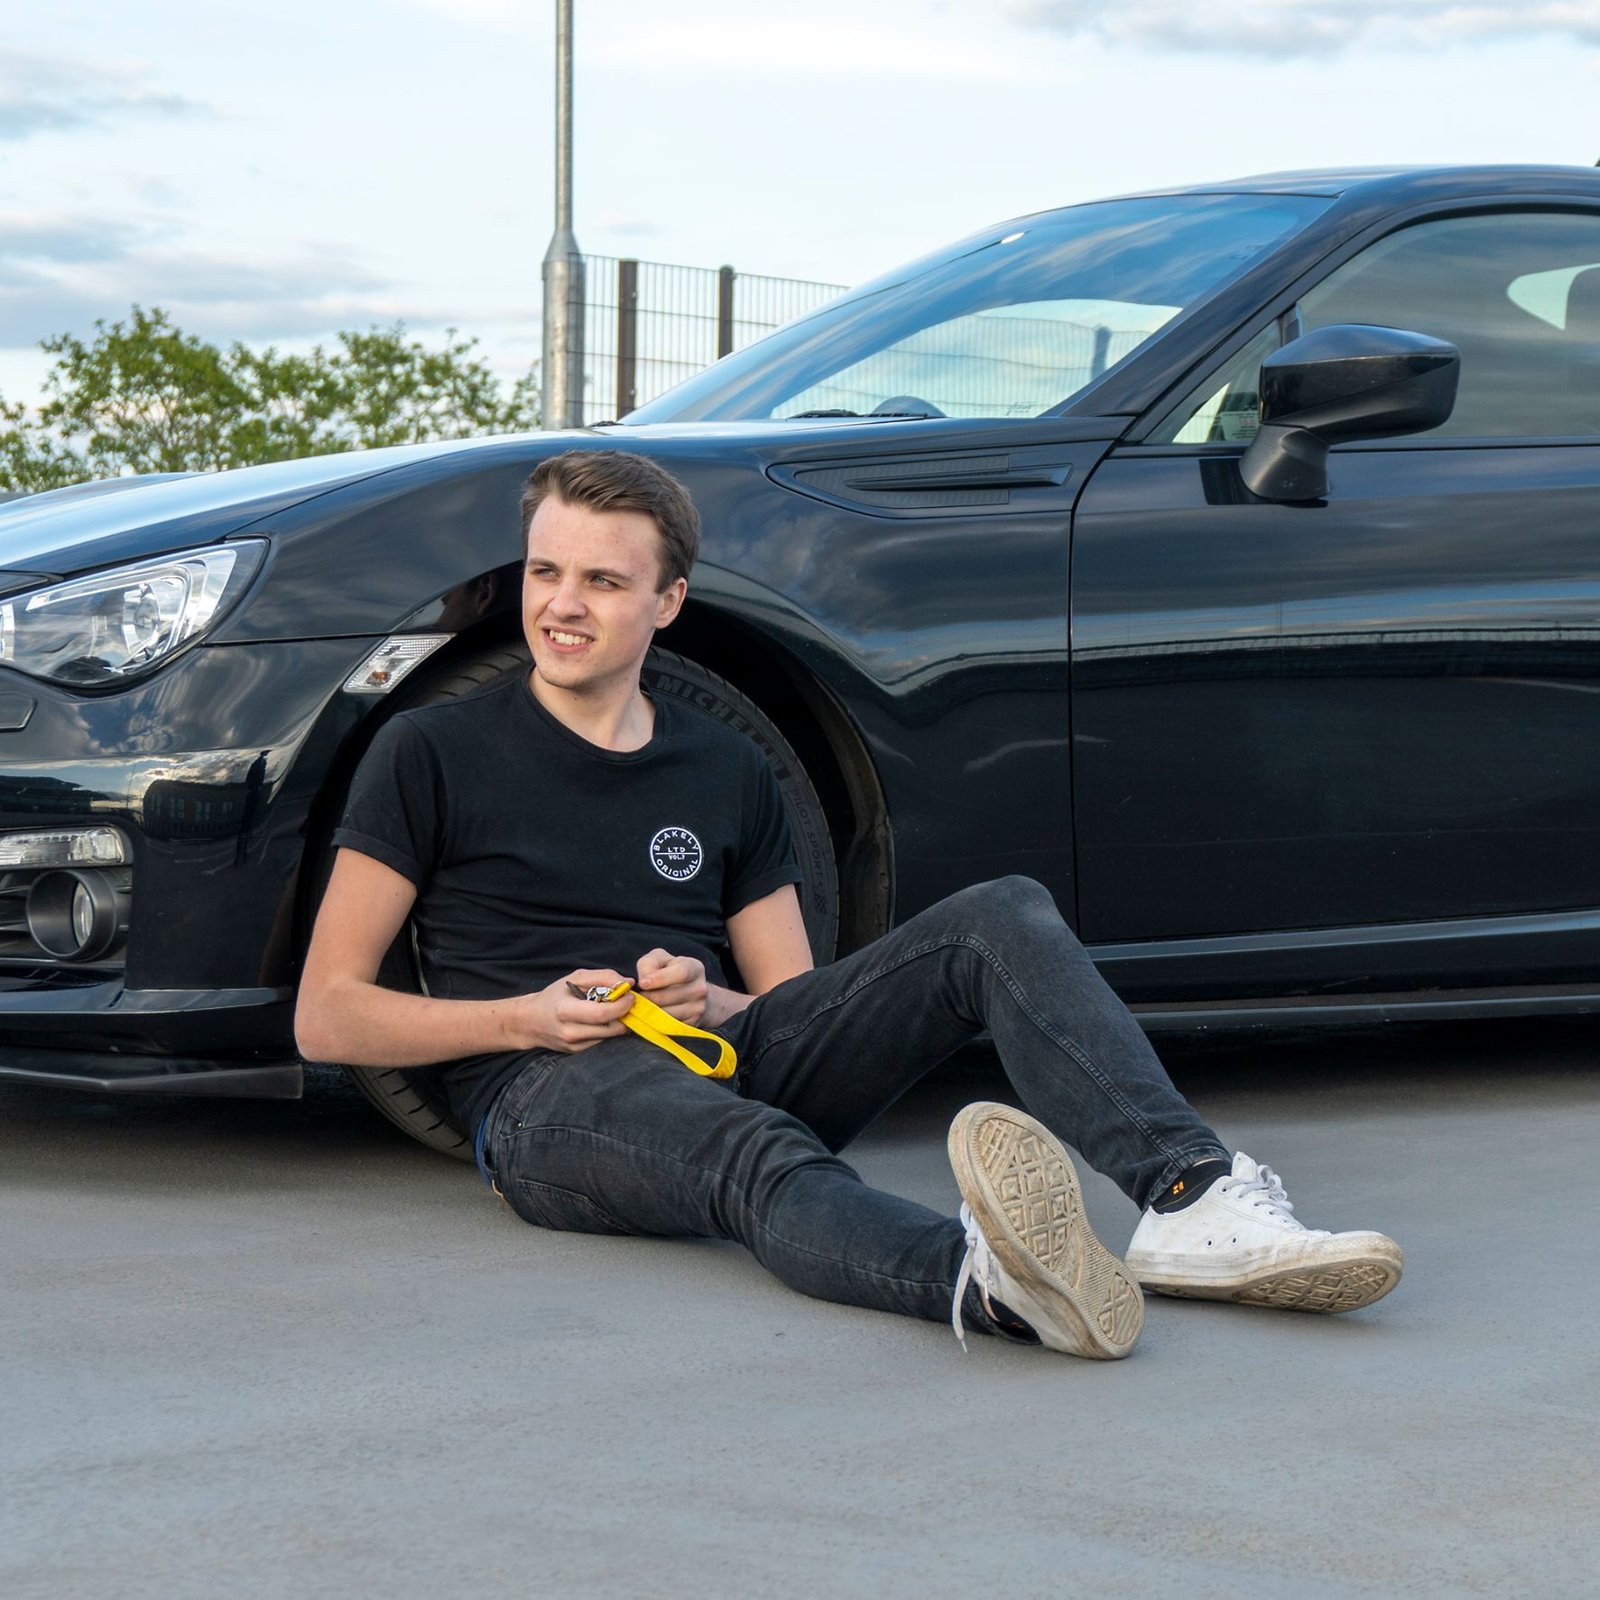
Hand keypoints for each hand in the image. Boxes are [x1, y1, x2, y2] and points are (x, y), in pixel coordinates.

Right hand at [505, 968, 633, 1052]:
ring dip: (620, 1023)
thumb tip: (629, 983)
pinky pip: (604, 1042)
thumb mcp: (575, 978)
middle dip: (626, 1015)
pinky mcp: (578, 1053)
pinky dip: (610, 1031)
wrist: (530, 1022)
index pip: (602, 1014)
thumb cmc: (554, 996)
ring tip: (616, 1010)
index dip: (622, 1005)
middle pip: (611, 1028)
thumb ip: (603, 977)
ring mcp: (575, 1046)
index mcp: (566, 1011)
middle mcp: (570, 1032)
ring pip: (611, 1037)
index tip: (630, 996)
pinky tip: (605, 1021)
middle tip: (628, 1003)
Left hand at [635, 948, 707, 1024]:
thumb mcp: (659, 960)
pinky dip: (654, 1022)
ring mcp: (698, 1008)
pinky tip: (652, 1014)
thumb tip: (644, 981)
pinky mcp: (691, 1024)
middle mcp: (700, 989)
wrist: (690, 995)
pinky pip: (666, 1026)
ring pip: (664, 1014)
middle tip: (637, 996)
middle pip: (667, 996)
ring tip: (643, 1004)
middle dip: (647, 997)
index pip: (681, 973)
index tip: (642, 983)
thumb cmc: (669, 973)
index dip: (660, 979)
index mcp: (694, 968)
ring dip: (648, 1011)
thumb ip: (648, 964)